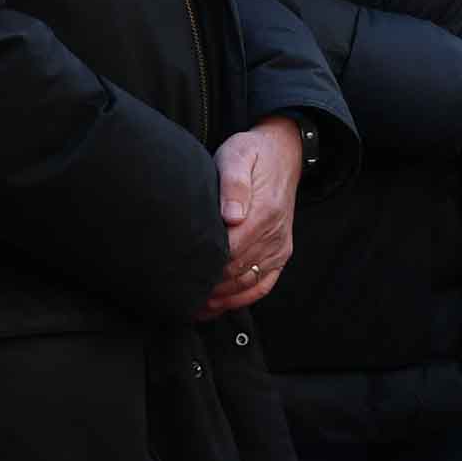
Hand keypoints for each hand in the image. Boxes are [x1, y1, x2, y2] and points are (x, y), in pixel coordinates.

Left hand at [200, 115, 301, 314]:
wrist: (284, 153)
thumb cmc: (253, 154)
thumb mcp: (238, 154)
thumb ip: (234, 183)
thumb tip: (232, 216)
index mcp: (263, 214)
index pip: (230, 252)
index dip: (206, 266)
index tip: (181, 274)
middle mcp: (274, 236)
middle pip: (235, 272)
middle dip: (208, 286)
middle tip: (177, 295)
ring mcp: (279, 247)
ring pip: (247, 284)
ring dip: (221, 299)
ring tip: (191, 307)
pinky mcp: (281, 253)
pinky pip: (263, 285)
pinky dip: (241, 300)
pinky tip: (218, 306)